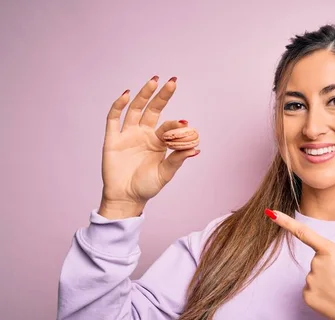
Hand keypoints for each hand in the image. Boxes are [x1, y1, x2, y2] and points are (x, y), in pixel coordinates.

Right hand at [99, 76, 199, 217]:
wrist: (126, 198)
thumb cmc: (147, 186)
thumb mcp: (165, 174)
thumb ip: (177, 160)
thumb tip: (196, 149)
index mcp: (158, 141)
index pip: (168, 126)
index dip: (176, 124)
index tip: (185, 124)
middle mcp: (143, 133)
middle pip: (152, 109)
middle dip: (162, 96)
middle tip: (172, 81)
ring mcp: (127, 134)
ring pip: (135, 109)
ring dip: (143, 94)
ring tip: (153, 81)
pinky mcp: (112, 139)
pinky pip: (114, 119)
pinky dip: (118, 106)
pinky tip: (126, 94)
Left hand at [266, 209, 334, 319]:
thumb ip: (333, 256)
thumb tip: (322, 262)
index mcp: (330, 251)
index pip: (304, 233)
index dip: (285, 222)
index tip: (271, 213)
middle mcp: (316, 263)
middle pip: (317, 263)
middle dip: (328, 270)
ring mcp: (310, 280)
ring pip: (314, 278)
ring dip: (325, 284)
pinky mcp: (307, 296)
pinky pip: (311, 291)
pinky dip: (321, 296)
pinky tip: (333, 300)